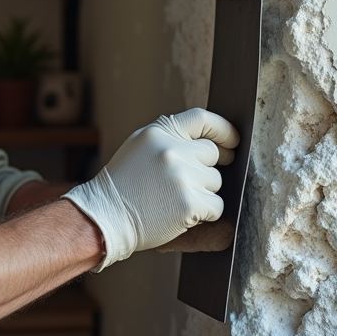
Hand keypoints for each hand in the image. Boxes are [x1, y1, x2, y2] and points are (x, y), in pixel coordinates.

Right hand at [62, 108, 237, 270]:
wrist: (104, 216)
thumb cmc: (122, 185)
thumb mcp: (139, 147)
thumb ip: (169, 139)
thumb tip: (212, 144)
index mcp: (159, 132)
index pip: (202, 119)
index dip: (223, 129)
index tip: (233, 141)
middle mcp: (172, 150)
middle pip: (212, 154)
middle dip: (204, 169)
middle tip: (183, 184)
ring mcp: (183, 176)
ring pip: (215, 181)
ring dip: (202, 192)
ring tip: (173, 199)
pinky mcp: (190, 202)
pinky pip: (216, 205)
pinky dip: (204, 213)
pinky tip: (179, 213)